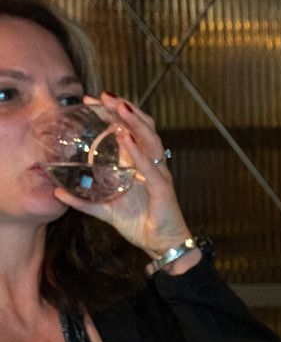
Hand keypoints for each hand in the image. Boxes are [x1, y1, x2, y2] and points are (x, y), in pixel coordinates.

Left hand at [55, 93, 199, 273]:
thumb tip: (56, 192)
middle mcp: (152, 165)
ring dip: (135, 122)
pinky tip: (126, 138)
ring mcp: (159, 175)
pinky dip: (138, 152)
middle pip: (143, 129)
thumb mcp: (106, 211)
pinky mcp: (163, 189)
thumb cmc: (142, 224)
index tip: (94, 100)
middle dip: (125, 110)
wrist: (163, 246)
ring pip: (151, 141)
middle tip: (104, 96)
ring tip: (120, 107)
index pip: (131, 132)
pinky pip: (151, 167)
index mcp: (140, 166)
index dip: (115, 114)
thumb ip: (83, 201)